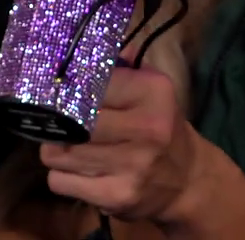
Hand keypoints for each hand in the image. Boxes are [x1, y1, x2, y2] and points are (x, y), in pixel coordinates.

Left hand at [41, 64, 204, 224]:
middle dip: (58, 123)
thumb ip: (119, 67)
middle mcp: (146, 127)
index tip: (62, 92)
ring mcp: (131, 165)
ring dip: (58, 151)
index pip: (88, 83)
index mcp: (153, 92)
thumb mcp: (150, 89)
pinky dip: (63, 177)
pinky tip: (82, 172)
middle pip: (69, 121)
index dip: (68, 89)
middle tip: (64, 123)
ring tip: (75, 148)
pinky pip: (59, 181)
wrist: (187, 180)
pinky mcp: (116, 196)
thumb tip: (81, 48)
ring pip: (57, 153)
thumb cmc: (161, 127)